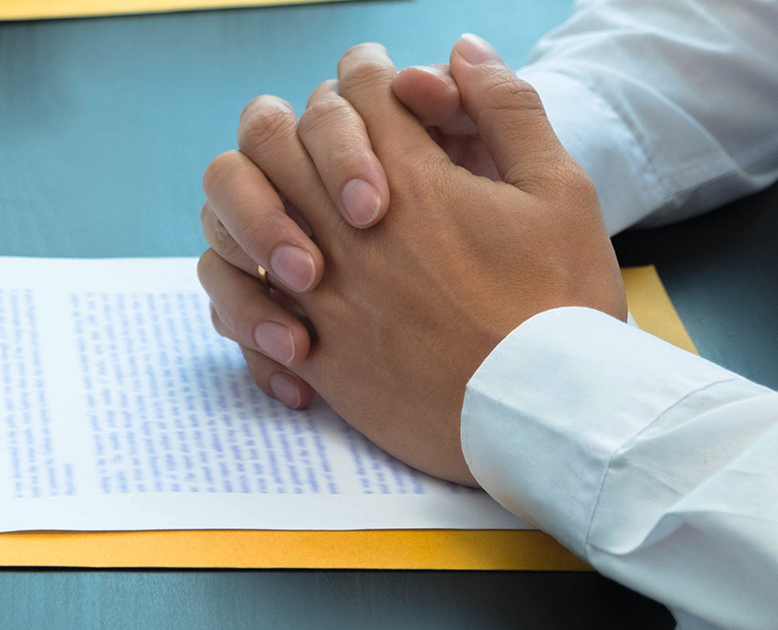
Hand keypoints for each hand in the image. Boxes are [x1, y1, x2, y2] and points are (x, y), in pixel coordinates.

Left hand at [199, 38, 623, 483]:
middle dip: (290, 128)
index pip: (353, 90)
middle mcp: (347, 234)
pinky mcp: (313, 355)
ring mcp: (320, 296)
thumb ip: (506, 111)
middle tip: (320, 148)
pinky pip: (237, 312)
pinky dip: (246, 299)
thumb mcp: (559, 191)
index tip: (377, 88)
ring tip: (290, 223)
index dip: (363, 75)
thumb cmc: (561, 305)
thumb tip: (461, 51)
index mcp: (410, 182)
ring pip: (229, 222)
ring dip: (250, 209)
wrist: (548, 417)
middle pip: (270, 140)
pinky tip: (284, 304)